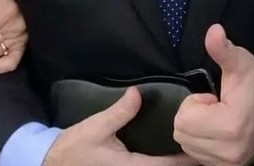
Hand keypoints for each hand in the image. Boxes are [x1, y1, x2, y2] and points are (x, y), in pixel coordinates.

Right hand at [43, 87, 197, 165]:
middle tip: (202, 145)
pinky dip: (159, 162)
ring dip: (171, 163)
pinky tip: (166, 153)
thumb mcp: (96, 128)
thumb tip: (138, 94)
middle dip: (183, 161)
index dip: (186, 159)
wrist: (51, 163)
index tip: (202, 149)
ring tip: (191, 147)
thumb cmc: (74, 148)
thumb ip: (119, 113)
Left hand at [173, 24, 253, 165]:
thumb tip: (214, 31)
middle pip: (181, 132)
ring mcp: (228, 163)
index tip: (214, 98)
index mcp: (231, 126)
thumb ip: (222, 49)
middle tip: (215, 108)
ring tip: (218, 119)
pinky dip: (200, 143)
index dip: (195, 103)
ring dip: (196, 130)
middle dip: (193, 116)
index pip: (184, 117)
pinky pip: (195, 157)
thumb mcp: (240, 62)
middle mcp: (229, 151)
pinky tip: (217, 132)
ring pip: (186, 145)